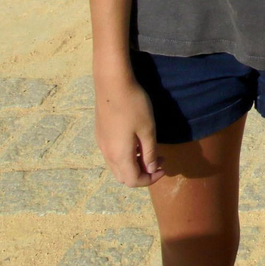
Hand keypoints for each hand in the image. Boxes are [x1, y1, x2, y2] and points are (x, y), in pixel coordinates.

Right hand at [94, 70, 163, 186]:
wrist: (112, 84)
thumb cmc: (134, 106)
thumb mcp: (148, 129)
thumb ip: (149, 152)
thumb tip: (150, 169)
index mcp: (119, 155)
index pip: (133, 181)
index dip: (150, 179)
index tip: (164, 167)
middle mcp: (107, 154)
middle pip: (123, 177)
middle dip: (142, 174)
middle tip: (158, 160)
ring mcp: (102, 144)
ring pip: (117, 166)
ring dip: (134, 164)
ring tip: (149, 150)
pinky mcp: (100, 135)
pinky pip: (113, 155)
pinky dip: (126, 156)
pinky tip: (136, 141)